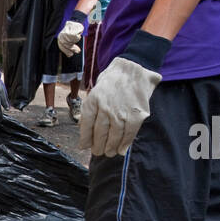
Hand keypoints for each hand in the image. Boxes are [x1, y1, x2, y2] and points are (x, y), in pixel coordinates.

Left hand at [57, 15, 86, 56]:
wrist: (75, 20)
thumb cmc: (72, 30)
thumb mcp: (69, 38)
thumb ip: (69, 45)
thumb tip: (69, 55)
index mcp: (60, 38)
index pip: (62, 47)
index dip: (66, 51)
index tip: (70, 55)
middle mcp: (61, 36)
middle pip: (67, 45)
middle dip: (73, 49)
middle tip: (78, 51)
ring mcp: (65, 34)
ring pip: (72, 42)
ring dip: (76, 41)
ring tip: (78, 37)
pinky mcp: (70, 31)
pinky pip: (75, 38)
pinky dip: (78, 37)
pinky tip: (78, 35)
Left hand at [80, 29, 169, 155]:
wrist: (132, 68)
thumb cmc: (111, 81)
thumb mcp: (95, 91)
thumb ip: (90, 109)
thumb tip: (83, 129)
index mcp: (93, 101)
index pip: (87, 125)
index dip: (85, 139)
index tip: (85, 147)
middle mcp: (105, 107)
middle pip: (100, 133)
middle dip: (98, 146)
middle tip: (99, 152)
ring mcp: (121, 112)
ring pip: (114, 136)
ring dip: (111, 147)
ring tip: (110, 152)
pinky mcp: (136, 114)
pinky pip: (129, 133)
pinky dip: (125, 144)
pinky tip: (121, 150)